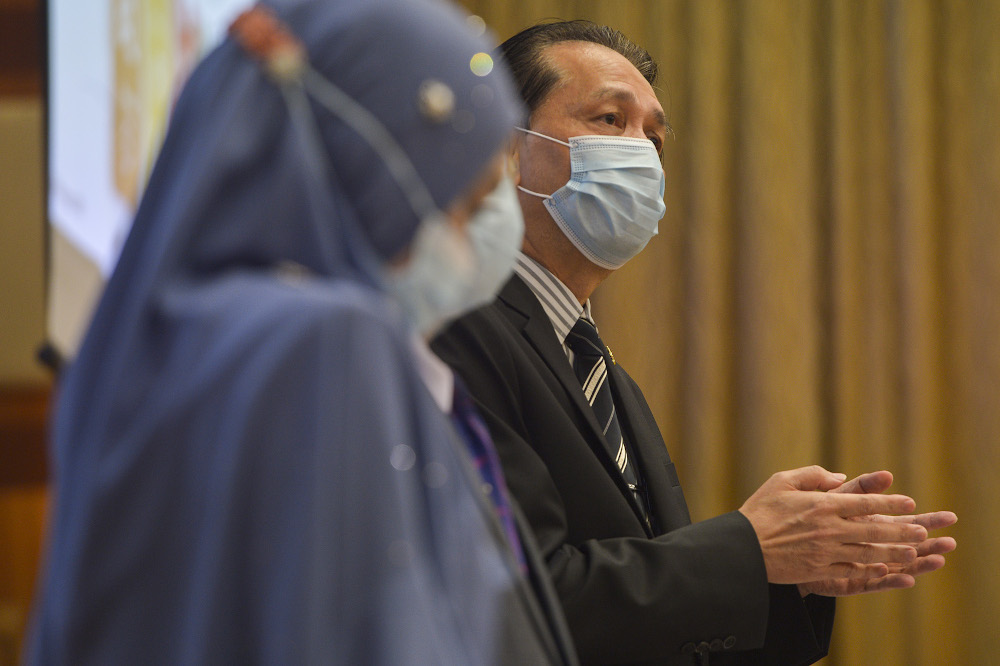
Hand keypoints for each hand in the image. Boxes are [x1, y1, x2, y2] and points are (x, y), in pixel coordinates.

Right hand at [738, 466, 925, 585]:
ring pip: (868, 553)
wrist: (743, 548)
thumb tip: (839, 477)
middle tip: (922, 531)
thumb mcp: (781, 481)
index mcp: (822, 504)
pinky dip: (870, 570)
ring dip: (893, 552)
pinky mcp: (818, 570)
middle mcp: (829, 528)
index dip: (889, 502)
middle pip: (873, 530)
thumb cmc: (759, 511)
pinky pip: (851, 571)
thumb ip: (812, 475)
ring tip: (913, 552)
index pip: (864, 502)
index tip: (909, 503)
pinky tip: (883, 569)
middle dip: (901, 530)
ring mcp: (825, 552)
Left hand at [797, 470, 956, 596]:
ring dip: (916, 564)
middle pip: (902, 545)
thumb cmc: (800, 516)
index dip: (924, 520)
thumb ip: (855, 486)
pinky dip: (888, 580)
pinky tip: (905, 578)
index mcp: (865, 524)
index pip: (900, 521)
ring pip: (893, 565)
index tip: (949, 518)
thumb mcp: (828, 495)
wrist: (773, 543)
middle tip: (951, 542)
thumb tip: (886, 475)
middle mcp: (866, 545)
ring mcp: (857, 564)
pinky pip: (870, 581)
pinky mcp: (844, 580)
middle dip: (928, 543)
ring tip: (938, 560)